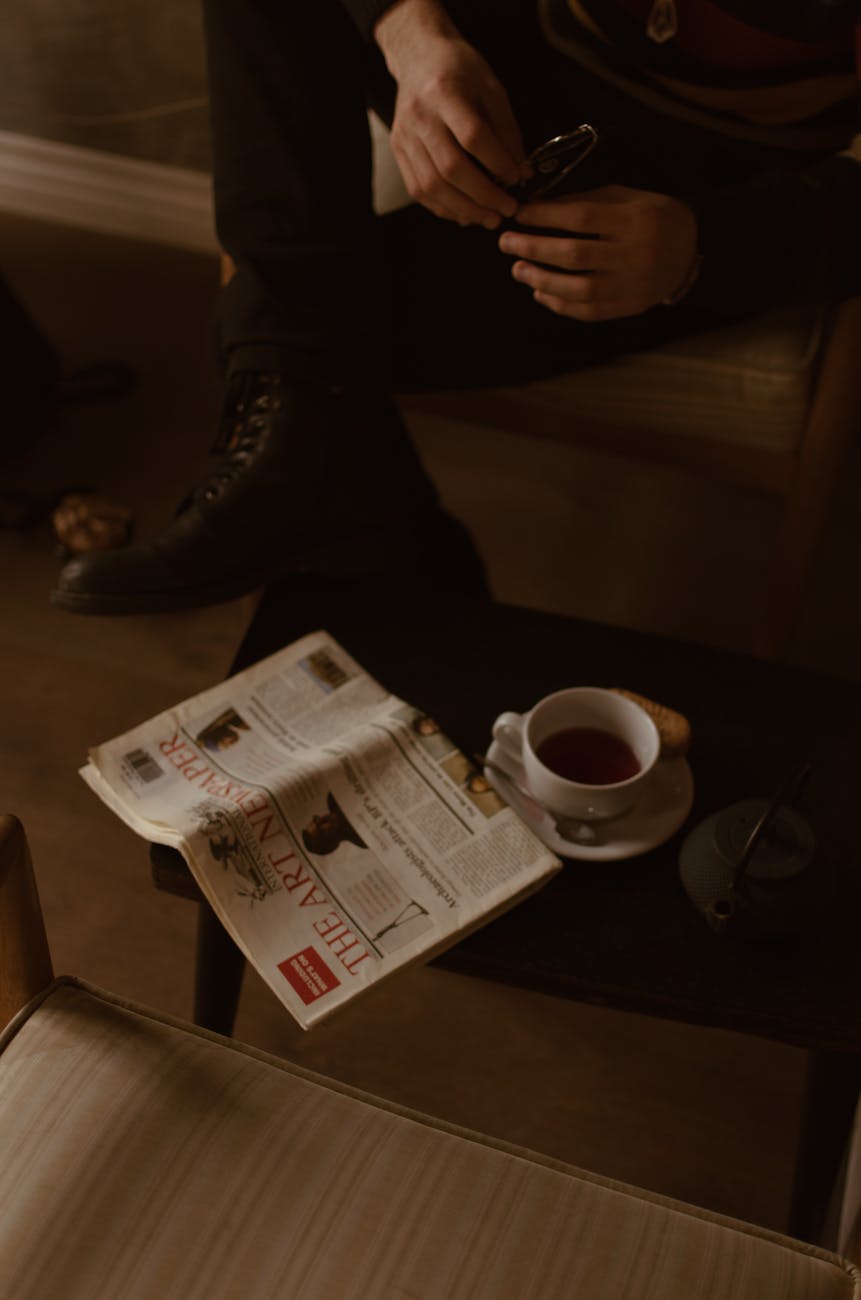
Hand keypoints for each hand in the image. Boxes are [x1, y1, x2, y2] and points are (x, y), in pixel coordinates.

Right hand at [375, 0, 526, 227]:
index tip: (517, 179)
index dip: (497, 163)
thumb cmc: (459, 70)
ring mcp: (405, 136)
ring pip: (432, 186)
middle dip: (483, 196)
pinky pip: (419, 190)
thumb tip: (520, 171)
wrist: (418, 56)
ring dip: (464, 209)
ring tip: (489, 218)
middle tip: (506, 209)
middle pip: (450, 168)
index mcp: (444, 92)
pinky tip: (464, 213)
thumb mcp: (491, 87)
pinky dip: (443, 208)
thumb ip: (506, 130)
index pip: (473, 137)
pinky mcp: (398, 150)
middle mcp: (420, 116)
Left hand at [497, 185, 699, 319]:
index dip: (546, 216)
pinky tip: (540, 293)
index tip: (519, 215)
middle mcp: (633, 255)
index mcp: (633, 221)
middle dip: (534, 249)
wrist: (691, 249)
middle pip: (574, 255)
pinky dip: (560, 305)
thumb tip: (540, 209)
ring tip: (518, 269)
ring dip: (541, 280)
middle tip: (506, 244)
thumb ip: (587, 202)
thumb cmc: (652, 217)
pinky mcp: (629, 307)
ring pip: (578, 289)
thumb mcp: (627, 197)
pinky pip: (588, 312)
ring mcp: (631, 285)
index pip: (581, 218)